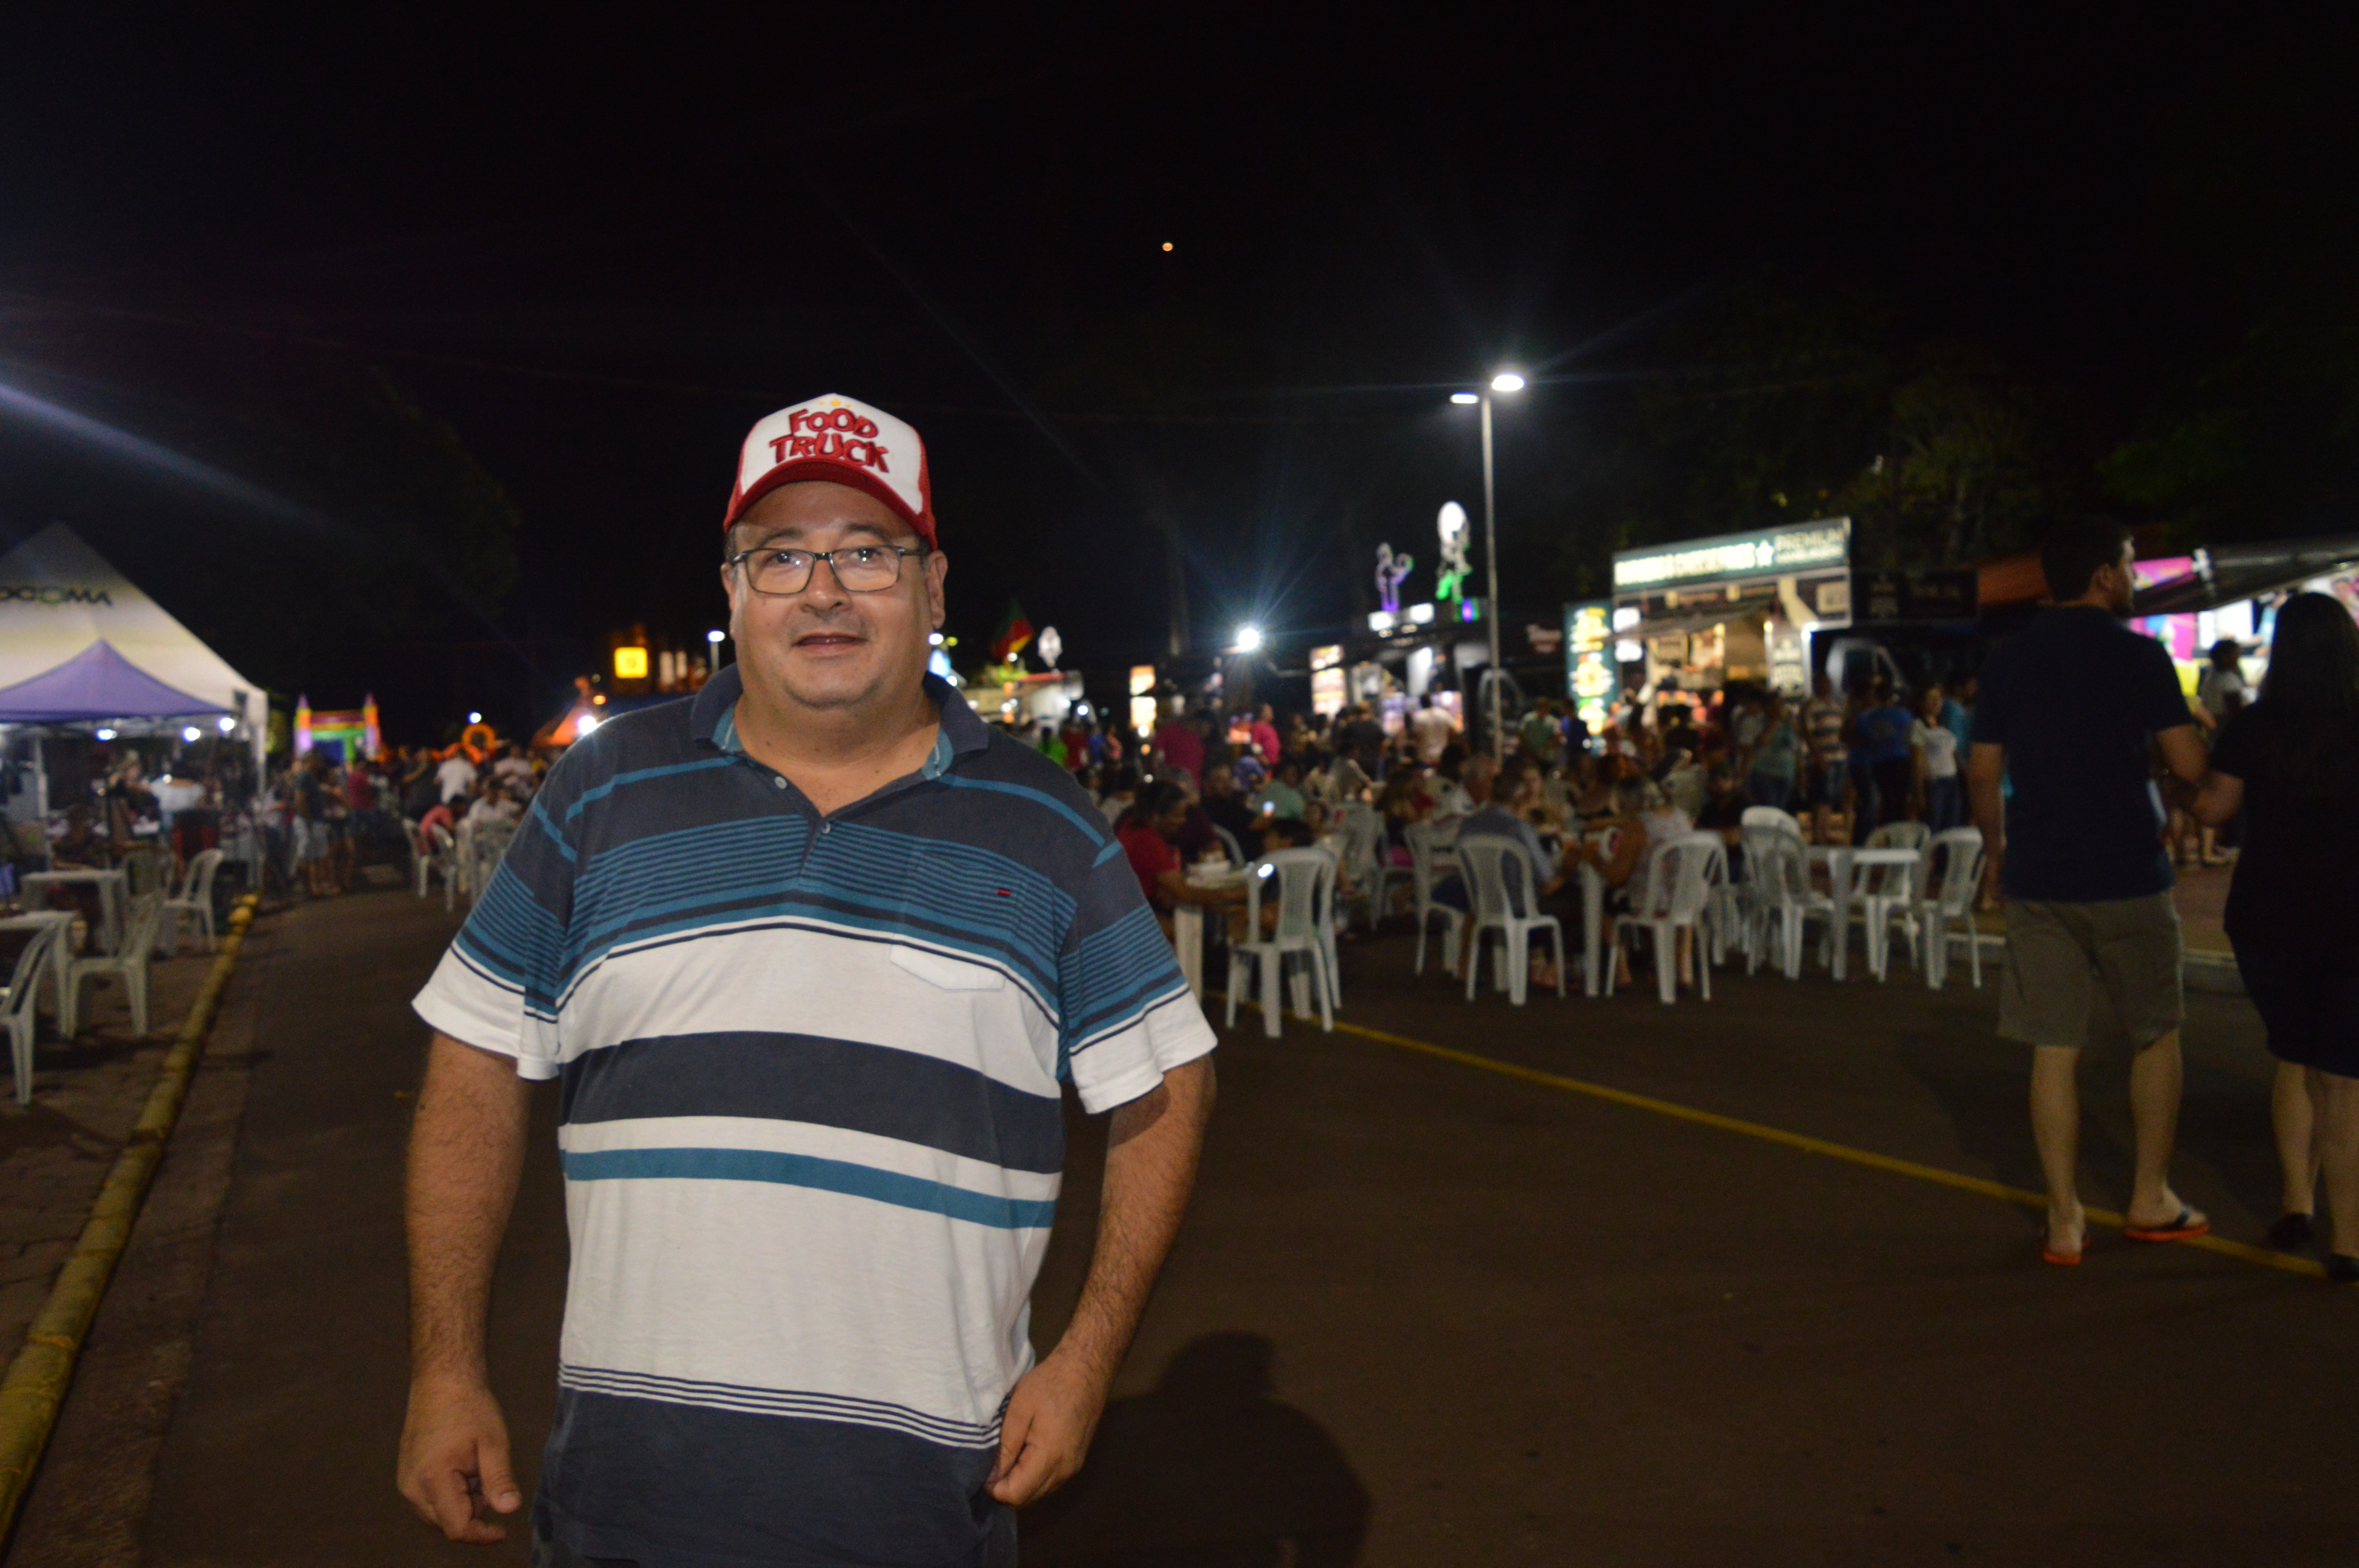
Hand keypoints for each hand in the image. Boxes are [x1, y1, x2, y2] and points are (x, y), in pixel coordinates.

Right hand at [398, 1377, 521, 1542]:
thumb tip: (510, 1509)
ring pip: (440, 1514)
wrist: (442, 1382)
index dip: (482, 1535)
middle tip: (486, 1472)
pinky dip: (452, 1493)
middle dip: (474, 1510)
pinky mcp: (407, 1477)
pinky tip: (462, 1465)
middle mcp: (412, 1487)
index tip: (504, 1531)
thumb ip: (499, 1479)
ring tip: (474, 1464)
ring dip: (463, 1501)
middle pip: (448, 1523)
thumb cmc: (470, 1408)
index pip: (456, 1527)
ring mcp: (406, 1482)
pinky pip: (432, 1500)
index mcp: (432, 1479)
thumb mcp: (494, 1442)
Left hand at [987, 1352, 1109, 1506]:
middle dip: (1004, 1489)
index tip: (981, 1470)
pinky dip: (1032, 1478)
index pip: (1015, 1495)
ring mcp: (1073, 1467)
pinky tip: (1022, 1456)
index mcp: (1049, 1457)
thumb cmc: (1051, 1383)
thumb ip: (1005, 1448)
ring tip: (1005, 1458)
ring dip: (1019, 1484)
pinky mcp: (1076, 1460)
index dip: (993, 1489)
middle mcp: (1065, 1470)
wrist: (1086, 1369)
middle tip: (989, 1465)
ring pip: (1039, 1493)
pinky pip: (1049, 1482)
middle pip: (1027, 1500)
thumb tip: (991, 1477)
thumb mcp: (1019, 1410)